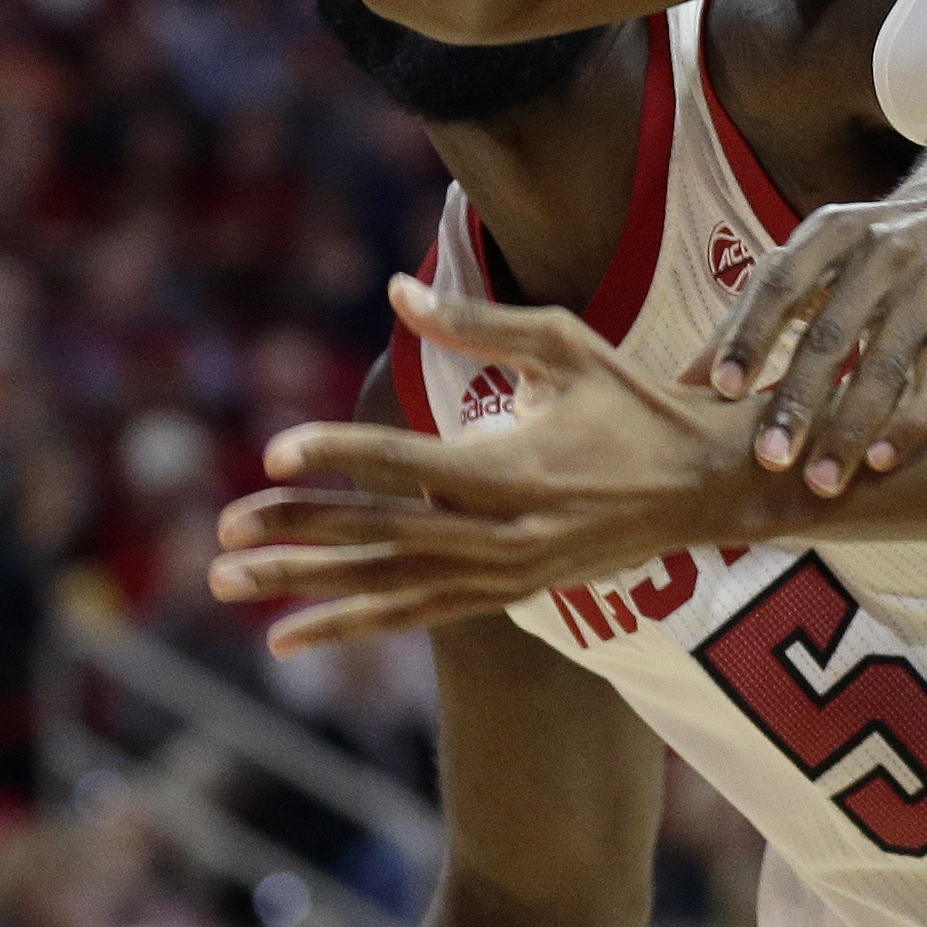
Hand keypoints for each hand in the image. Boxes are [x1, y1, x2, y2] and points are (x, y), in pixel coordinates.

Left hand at [212, 278, 770, 648]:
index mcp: (514, 468)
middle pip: (381, 536)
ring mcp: (504, 573)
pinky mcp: (507, 593)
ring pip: (388, 585)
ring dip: (305, 587)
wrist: (704, 487)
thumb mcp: (564, 346)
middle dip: (297, 534)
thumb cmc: (634, 402)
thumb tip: (395, 292)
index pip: (407, 464)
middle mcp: (502, 533)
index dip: (337, 456)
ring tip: (229, 585)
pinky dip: (351, 623)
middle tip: (222, 532)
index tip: (272, 451)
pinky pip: (417, 614)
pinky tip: (289, 635)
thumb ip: (477, 323)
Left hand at [699, 194, 926, 500]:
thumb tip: (683, 382)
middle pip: (831, 333)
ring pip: (886, 366)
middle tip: (768, 458)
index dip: (751, 334)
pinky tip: (881, 462)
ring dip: (850, 428)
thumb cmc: (873, 249)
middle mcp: (883, 255)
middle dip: (797, 400)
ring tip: (822, 482)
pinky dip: (910, 425)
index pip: (782, 282)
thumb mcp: (816, 256)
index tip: (724, 390)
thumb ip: (753, 314)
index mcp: (833, 232)